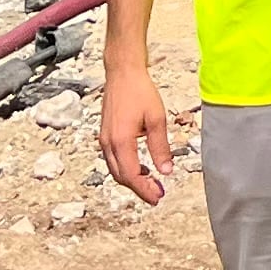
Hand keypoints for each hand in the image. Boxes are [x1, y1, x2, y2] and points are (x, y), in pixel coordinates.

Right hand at [99, 56, 178, 205]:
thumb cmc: (139, 91)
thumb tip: (166, 170)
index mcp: (121, 141)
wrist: (122, 73)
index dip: (145, 190)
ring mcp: (104, 139)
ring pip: (115, 170)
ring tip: (151, 183)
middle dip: (139, 189)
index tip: (158, 197)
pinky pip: (113, 160)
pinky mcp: (105, 135)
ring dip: (132, 180)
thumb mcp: (157, 119)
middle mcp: (108, 143)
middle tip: (157, 194)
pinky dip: (126, 168)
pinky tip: (141, 167)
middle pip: (121, 177)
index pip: (132, 175)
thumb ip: (160, 147)